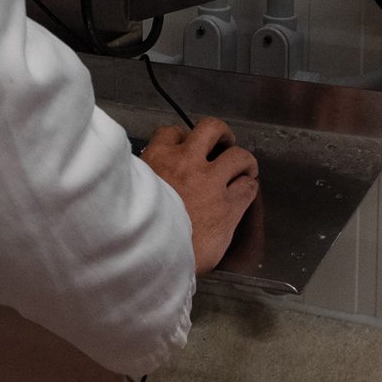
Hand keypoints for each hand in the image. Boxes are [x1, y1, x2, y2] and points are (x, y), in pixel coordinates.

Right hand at [139, 117, 259, 274]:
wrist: (152, 254)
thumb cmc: (137, 226)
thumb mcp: (132, 190)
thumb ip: (146, 179)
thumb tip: (153, 180)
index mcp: (157, 157)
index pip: (172, 132)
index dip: (183, 137)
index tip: (186, 147)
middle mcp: (186, 162)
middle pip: (211, 128)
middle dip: (221, 134)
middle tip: (224, 145)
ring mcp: (211, 182)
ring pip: (239, 156)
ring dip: (243, 161)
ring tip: (244, 169)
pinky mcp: (228, 206)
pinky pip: (248, 187)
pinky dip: (249, 187)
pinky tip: (245, 192)